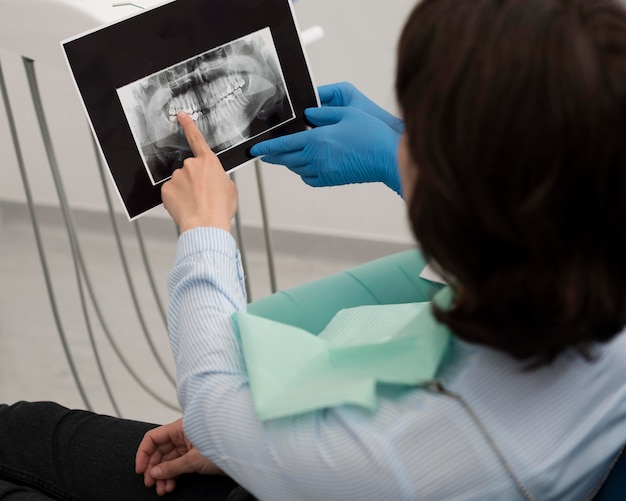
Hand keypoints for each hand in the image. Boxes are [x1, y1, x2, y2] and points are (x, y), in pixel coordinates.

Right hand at [135, 418, 223, 495]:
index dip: (144, 454)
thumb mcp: (193, 460)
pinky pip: (177, 464)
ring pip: (168, 460)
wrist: (243, 451)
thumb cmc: (223, 445)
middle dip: (154, 469)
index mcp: (180, 428)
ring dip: (163, 475)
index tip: (140, 470)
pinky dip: (173, 475)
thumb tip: (154, 473)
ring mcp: (188, 445)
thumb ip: (171, 467)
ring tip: (163, 489)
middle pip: (159, 451)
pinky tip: (171, 486)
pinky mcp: (194, 454)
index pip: (153, 438)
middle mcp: (182, 434)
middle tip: (151, 484)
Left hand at [161, 111, 237, 232]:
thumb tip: (214, 180)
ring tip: (197, 204)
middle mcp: (190, 166)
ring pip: (180, 181)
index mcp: (208, 162)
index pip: (196, 138)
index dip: (188, 125)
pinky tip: (186, 207)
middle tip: (203, 195)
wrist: (206, 224)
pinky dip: (177, 199)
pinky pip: (172, 192)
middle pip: (190, 169)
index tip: (181, 116)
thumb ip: (220, 177)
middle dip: (194, 180)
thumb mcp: (230, 189)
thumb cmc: (219, 209)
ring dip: (186, 191)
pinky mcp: (166, 189)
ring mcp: (177, 177)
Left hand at [250, 82, 401, 194]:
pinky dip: (302, 173)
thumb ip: (324, 113)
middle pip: (286, 158)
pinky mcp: (332, 180)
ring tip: (283, 156)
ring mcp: (324, 171)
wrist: (387, 158)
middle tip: (264, 154)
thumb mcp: (347, 113)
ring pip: (296, 168)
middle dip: (272, 156)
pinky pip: (309, 178)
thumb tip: (307, 115)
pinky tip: (305, 166)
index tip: (255, 149)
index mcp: (318, 140)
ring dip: (287, 162)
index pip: (284, 144)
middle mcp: (317, 158)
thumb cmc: (371, 134)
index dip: (267, 147)